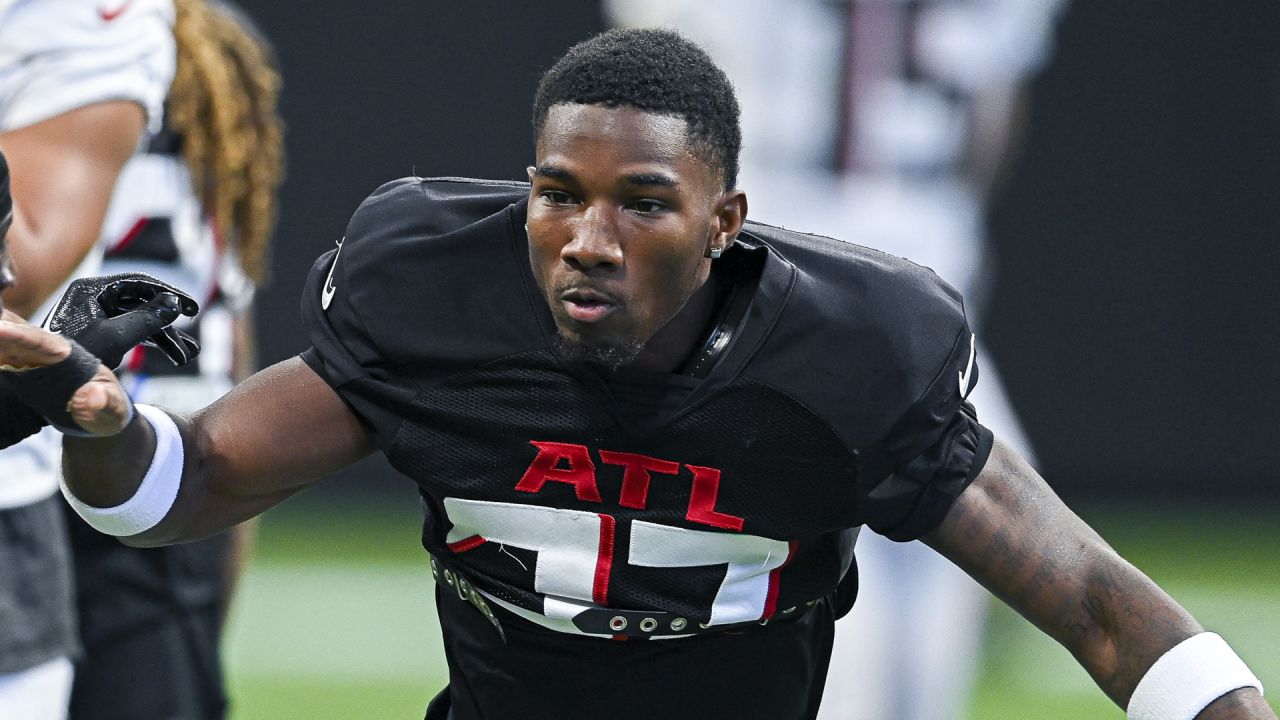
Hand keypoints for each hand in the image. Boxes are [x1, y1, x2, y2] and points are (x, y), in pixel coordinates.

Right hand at [0, 318, 131, 436]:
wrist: (97, 414)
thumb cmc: (106, 407)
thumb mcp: (112, 410)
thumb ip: (104, 403)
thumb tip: (90, 397)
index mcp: (64, 354)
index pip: (39, 341)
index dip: (18, 335)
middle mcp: (39, 350)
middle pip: (9, 333)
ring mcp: (22, 359)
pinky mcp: (11, 368)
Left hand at [43, 272, 200, 367]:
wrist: (44, 383)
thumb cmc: (71, 358)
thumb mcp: (114, 337)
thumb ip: (146, 318)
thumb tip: (175, 303)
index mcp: (92, 289)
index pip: (138, 282)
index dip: (168, 292)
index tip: (192, 307)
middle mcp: (96, 299)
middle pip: (143, 302)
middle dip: (170, 320)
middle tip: (193, 324)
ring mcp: (100, 316)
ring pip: (142, 320)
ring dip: (166, 337)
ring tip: (188, 355)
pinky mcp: (103, 334)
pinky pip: (135, 333)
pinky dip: (154, 343)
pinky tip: (175, 355)